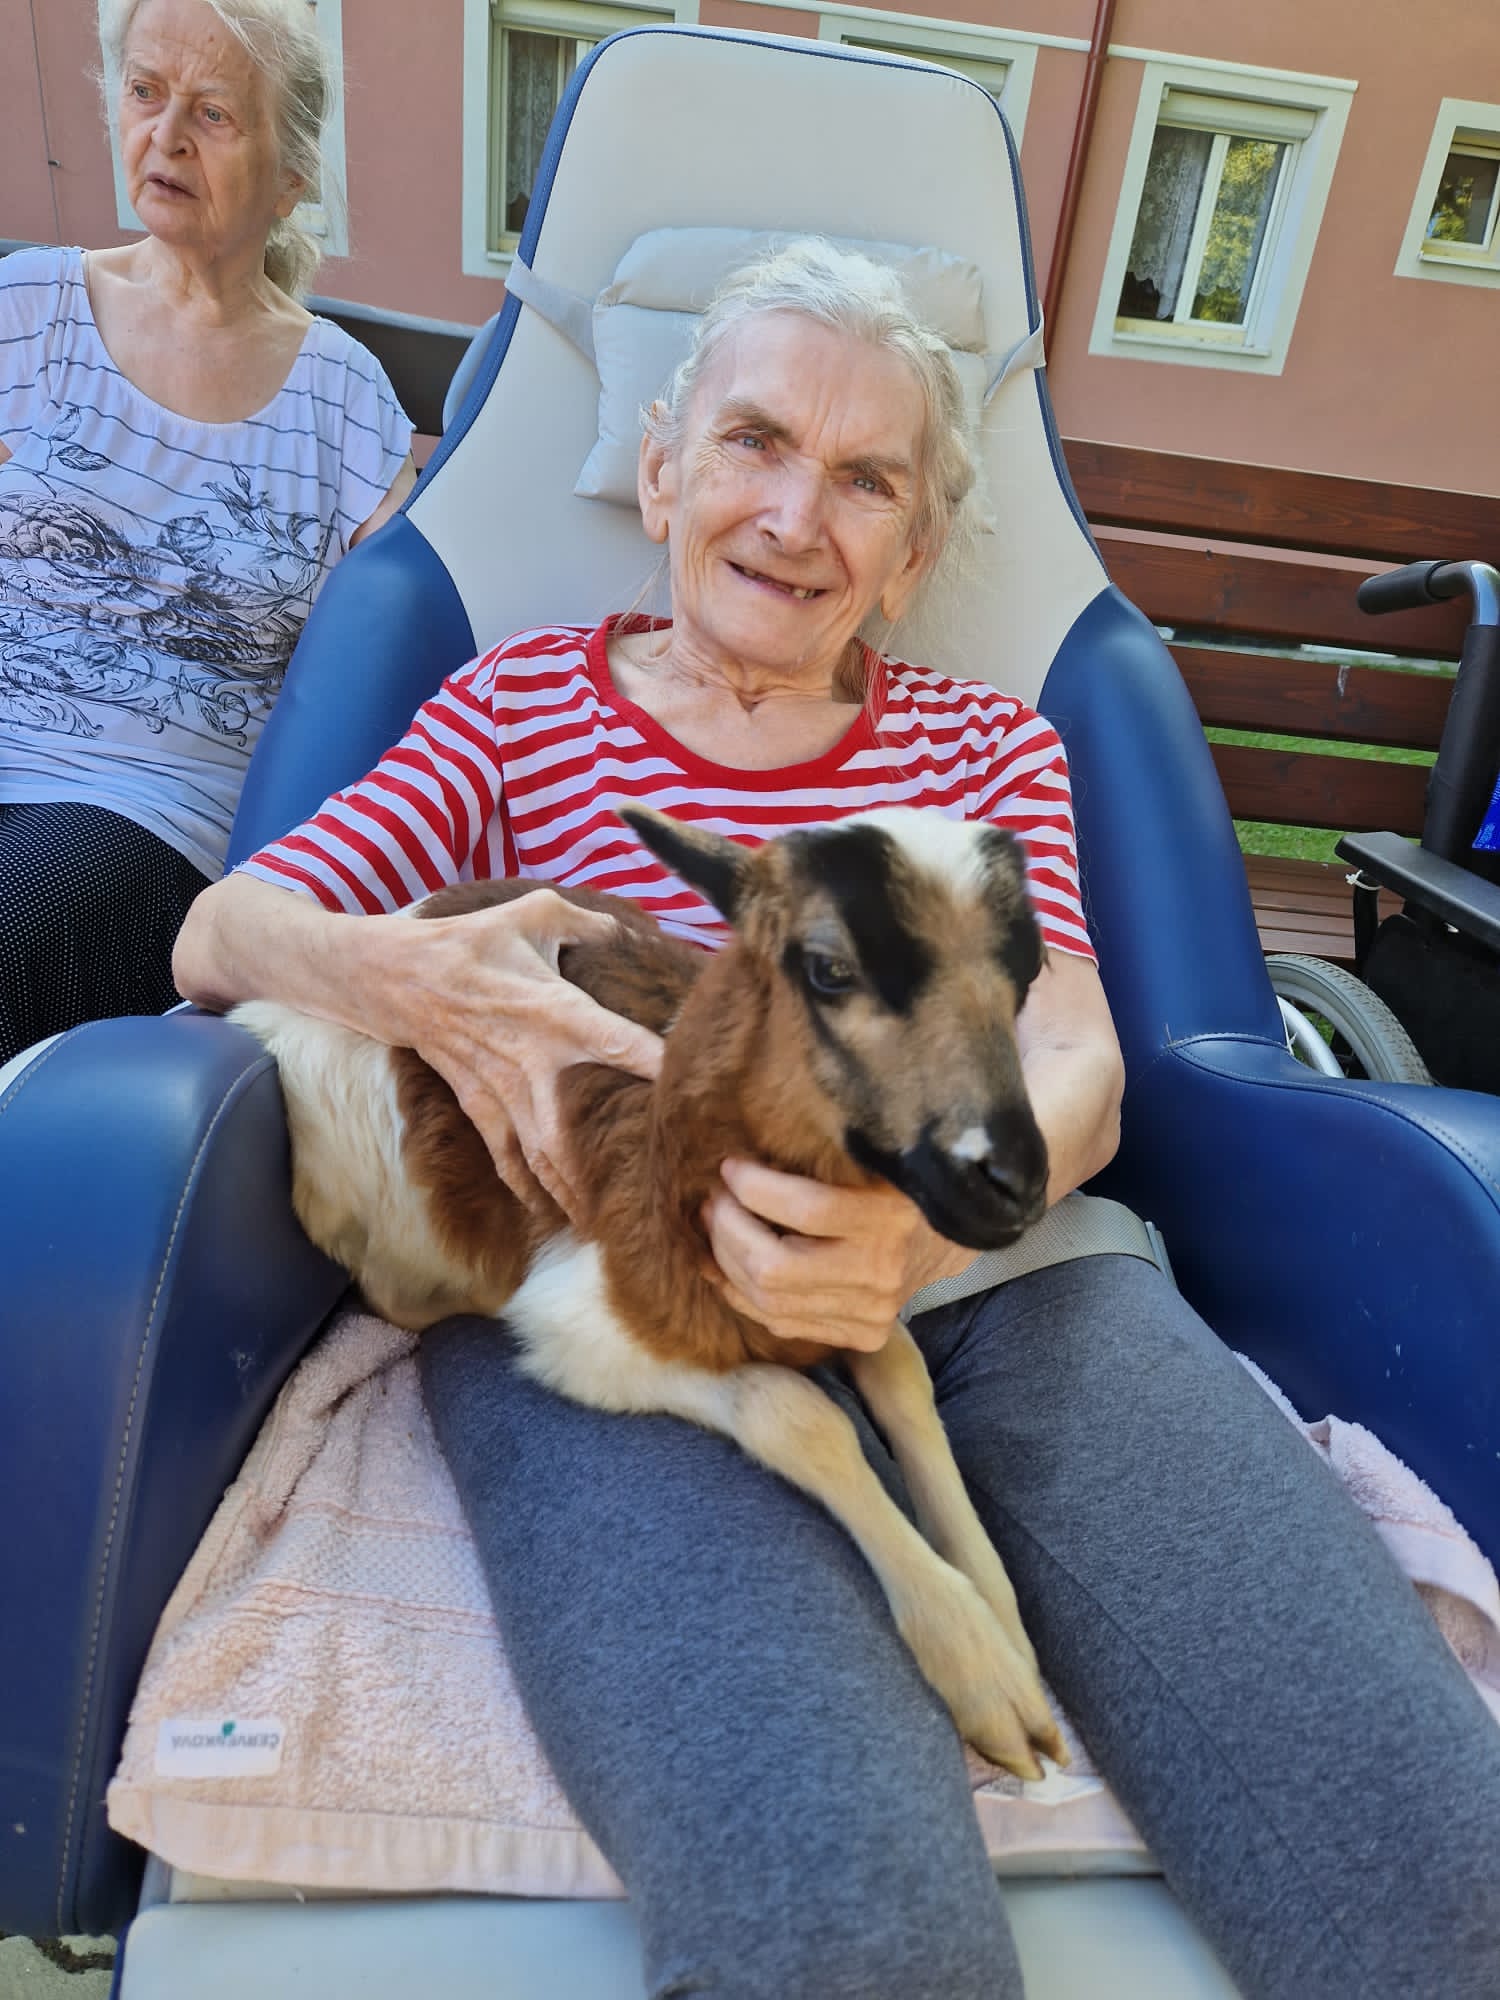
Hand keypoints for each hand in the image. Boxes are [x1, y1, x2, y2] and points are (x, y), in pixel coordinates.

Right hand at [393, 889, 662, 1217]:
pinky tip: (550, 1213)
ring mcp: (502, 1090)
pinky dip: (527, 1187)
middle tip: (646, 1195)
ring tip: (603, 1225)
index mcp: (555, 1011)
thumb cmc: (473, 942)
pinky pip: (506, 1156)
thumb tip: (634, 928)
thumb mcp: (533, 912)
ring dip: (570, 1191)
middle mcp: (532, 1060)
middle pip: (573, 1128)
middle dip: (604, 1167)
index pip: (615, 1041)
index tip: (688, 1089)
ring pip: (541, 1155)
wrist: (397, 977)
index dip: (653, 1064)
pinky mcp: (479, 1104)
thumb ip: (591, 921)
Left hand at [701, 1157, 965, 1351]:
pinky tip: (725, 1265)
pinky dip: (741, 1294)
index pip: (807, 1209)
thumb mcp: (864, 1161)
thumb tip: (737, 1163)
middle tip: (715, 1200)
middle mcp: (882, 1271)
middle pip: (775, 1266)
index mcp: (890, 1216)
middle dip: (728, 1229)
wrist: (940, 1238)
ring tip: (715, 1227)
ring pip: (769, 1300)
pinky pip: (780, 1322)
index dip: (754, 1188)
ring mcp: (872, 1312)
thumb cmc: (887, 1185)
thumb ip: (814, 1160)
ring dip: (726, 1261)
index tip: (731, 1167)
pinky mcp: (861, 1335)